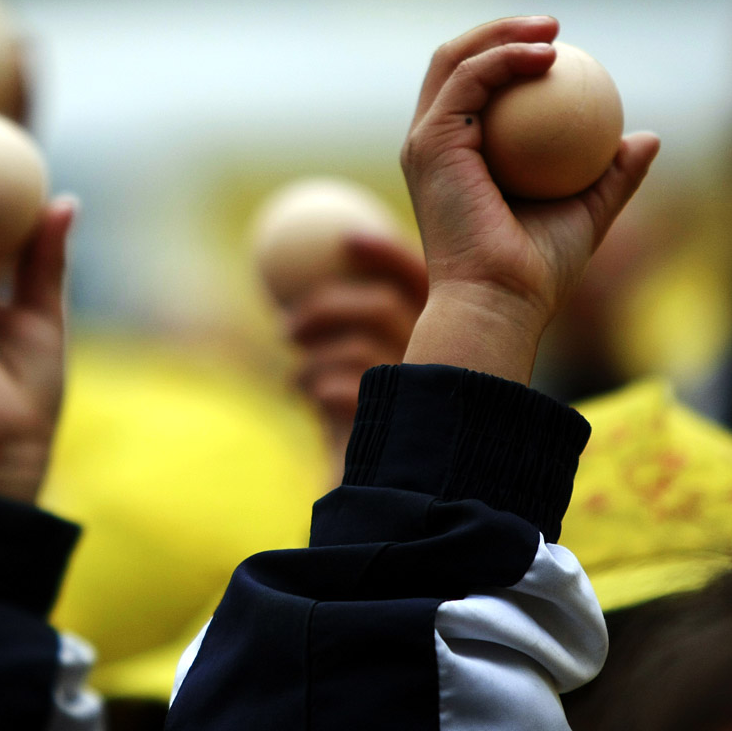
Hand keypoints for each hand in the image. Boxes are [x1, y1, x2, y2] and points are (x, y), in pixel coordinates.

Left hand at [285, 232, 427, 457]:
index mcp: (444, 340)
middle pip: (381, 307)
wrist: (376, 491)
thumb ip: (347, 323)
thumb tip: (308, 270)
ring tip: (295, 378)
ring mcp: (419, 397)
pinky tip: (303, 396)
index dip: (387, 252)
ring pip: (356, 348)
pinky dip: (315, 386)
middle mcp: (441, 363)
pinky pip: (343, 390)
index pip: (420, 279)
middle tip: (287, 327)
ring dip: (314, 356)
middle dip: (326, 305)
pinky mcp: (393, 432)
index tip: (346, 240)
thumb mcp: (354, 364)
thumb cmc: (362, 417)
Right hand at [401, 15, 658, 383]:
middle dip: (499, 31)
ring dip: (500, 32)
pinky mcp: (429, 144)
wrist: (500, 300)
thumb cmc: (536, 270)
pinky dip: (503, 58)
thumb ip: (611, 174)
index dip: (511, 57)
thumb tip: (646, 138)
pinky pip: (467, 80)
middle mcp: (432, 145)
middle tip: (555, 27)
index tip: (564, 52)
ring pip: (452, 60)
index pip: (474, 89)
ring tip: (552, 30)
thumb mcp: (587, 211)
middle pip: (454, 63)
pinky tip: (546, 57)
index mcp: (456, 158)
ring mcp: (425, 143)